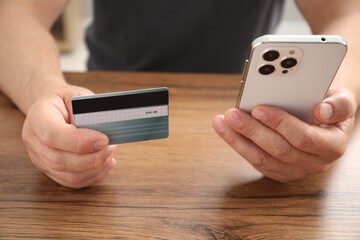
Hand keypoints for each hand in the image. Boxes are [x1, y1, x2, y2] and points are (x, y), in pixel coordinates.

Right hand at [22, 85, 116, 187]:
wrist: (52, 108)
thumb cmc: (66, 101)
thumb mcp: (77, 95)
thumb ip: (88, 111)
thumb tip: (105, 129)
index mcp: (37, 116)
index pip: (53, 135)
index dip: (80, 142)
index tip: (104, 139)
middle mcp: (33, 140)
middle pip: (59, 160)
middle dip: (91, 159)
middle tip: (110, 148)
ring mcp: (39, 158)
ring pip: (67, 175)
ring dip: (94, 169)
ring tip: (110, 155)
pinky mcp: (49, 170)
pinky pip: (71, 181)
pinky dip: (92, 176)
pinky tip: (105, 165)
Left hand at [213, 88, 356, 181]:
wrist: (323, 122)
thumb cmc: (329, 109)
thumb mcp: (342, 101)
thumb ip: (339, 105)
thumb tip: (322, 111)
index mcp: (331, 146)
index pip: (303, 137)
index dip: (280, 124)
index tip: (259, 109)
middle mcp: (313, 163)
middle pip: (278, 149)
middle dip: (252, 130)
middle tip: (232, 114)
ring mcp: (294, 170)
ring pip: (261, 159)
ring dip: (238, 140)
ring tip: (222, 122)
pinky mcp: (277, 171)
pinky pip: (255, 161)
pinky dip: (238, 144)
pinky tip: (226, 130)